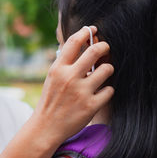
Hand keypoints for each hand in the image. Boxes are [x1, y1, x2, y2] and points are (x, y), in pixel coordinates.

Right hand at [32, 26, 113, 145]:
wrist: (46, 128)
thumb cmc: (51, 100)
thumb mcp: (53, 78)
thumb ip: (66, 62)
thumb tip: (83, 43)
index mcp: (58, 69)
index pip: (74, 42)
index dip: (86, 32)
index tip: (93, 29)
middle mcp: (69, 78)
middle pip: (95, 51)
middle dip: (104, 47)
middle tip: (106, 49)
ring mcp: (81, 92)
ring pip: (107, 69)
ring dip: (108, 69)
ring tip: (103, 73)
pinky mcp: (91, 106)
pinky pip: (109, 90)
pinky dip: (107, 91)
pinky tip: (100, 94)